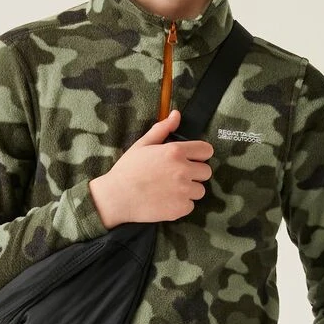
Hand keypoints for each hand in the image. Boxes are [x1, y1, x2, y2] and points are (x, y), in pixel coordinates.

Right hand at [89, 109, 213, 228]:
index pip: (206, 151)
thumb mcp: (143, 144)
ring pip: (200, 191)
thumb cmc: (127, 170)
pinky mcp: (180, 208)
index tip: (191, 160)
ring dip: (190, 191)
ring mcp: (183, 191)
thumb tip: (176, 115)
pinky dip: (181, 205)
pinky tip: (167, 201)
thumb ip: (162, 129)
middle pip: (206, 172)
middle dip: (195, 174)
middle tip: (178, 177)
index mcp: (175, 151)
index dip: (200, 155)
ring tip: (172, 190)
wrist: (116, 197)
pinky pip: (191, 206)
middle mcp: (182, 170)